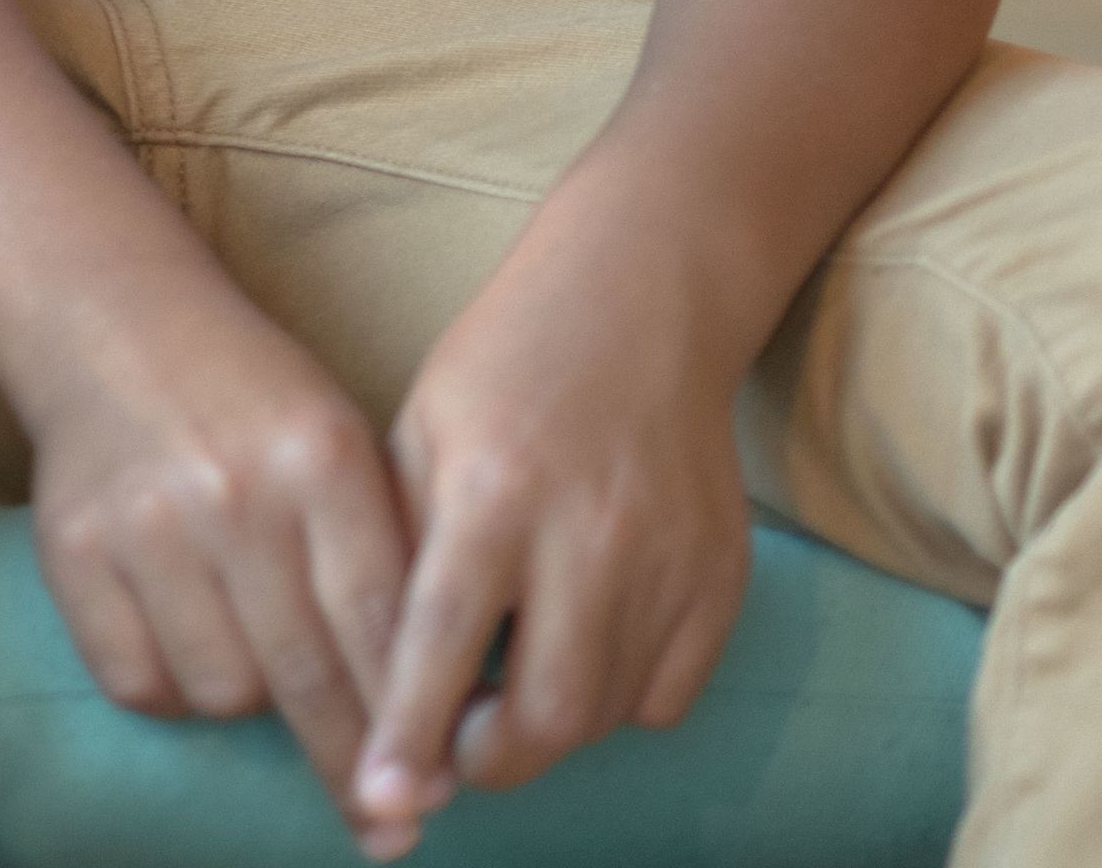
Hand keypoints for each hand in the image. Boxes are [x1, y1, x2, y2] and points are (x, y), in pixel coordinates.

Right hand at [10, 270, 420, 821]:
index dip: (412, 726)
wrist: (113, 323)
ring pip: (223, 689)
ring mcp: (146, 523)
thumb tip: (431, 720)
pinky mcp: (72, 550)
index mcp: (319, 458)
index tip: (435, 800)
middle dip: (353, 767)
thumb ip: (386, 561)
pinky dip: (174, 689)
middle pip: (308, 675)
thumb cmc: (256, 403)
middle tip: (386, 830)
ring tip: (256, 656)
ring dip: (252, 702)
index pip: (380, 625)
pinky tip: (189, 640)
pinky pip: (141, 682)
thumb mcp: (343, 448)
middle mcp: (233, 492)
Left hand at [348, 227, 752, 852]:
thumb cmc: (500, 368)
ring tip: (509, 684)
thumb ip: (403, 552)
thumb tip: (378, 679)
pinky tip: (580, 647)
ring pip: (607, 714)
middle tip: (454, 746)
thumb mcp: (417, 435)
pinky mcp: (722, 578)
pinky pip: (668, 694)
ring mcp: (667, 561)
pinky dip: (617, 699)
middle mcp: (588, 535)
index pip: (444, 644)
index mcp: (491, 492)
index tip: (384, 797)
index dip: (409, 731)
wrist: (638, 303)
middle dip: (490, 757)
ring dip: (548, 725)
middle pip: (548, 714)